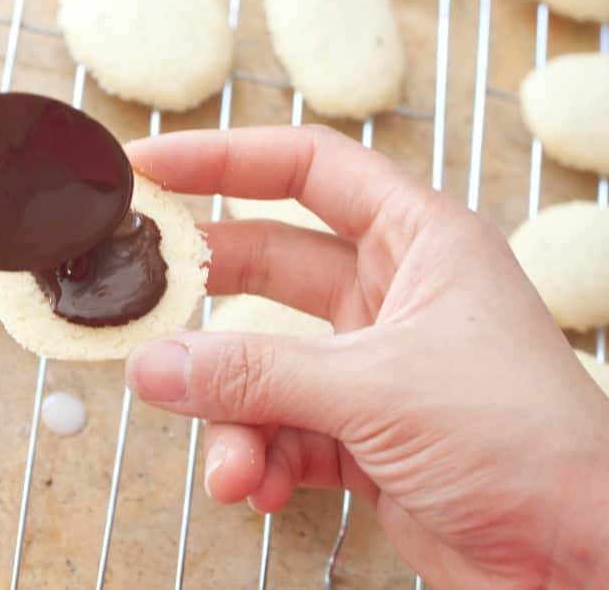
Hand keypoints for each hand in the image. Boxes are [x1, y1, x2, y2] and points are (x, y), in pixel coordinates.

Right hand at [125, 126, 608, 588]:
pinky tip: (257, 489)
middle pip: (268, 265)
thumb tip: (156, 364)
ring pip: (263, 366)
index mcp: (419, 241)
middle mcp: (392, 294)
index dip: (225, 159)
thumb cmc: (528, 446)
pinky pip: (280, 430)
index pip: (308, 167)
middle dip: (205, 294)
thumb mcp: (379, 390)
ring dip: (233, 415)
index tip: (151, 167)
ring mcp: (370, 366)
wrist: (580, 563)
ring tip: (230, 463)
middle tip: (142, 303)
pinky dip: (260, 460)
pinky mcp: (360, 434)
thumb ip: (257, 375)